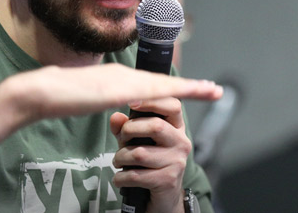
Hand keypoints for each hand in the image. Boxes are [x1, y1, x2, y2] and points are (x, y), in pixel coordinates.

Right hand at [1, 63, 221, 125]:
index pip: (151, 84)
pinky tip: (186, 94)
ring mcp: (121, 81)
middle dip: (190, 87)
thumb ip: (99, 98)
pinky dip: (172, 92)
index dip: (173, 86)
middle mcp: (123, 75)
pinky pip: (151, 92)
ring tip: (211, 91)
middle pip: (163, 82)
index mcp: (117, 78)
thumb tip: (109, 104)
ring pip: (163, 85)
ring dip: (189, 89)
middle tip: (214, 90)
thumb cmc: (57, 96)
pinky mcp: (116, 89)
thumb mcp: (85, 98)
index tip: (193, 89)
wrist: (39, 92)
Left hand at [110, 97, 191, 212]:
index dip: (152, 101)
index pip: (173, 105)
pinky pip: (136, 175)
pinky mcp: (168, 180)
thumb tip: (116, 117)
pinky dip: (121, 177)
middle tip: (122, 139)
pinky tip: (120, 178)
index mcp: (176, 126)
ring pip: (140, 153)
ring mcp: (177, 161)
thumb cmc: (150, 162)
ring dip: (121, 157)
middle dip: (130, 130)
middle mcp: (181, 141)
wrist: (164, 196)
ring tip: (118, 161)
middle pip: (156, 126)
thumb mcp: (137, 140)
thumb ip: (125, 127)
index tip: (132, 102)